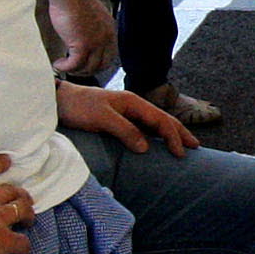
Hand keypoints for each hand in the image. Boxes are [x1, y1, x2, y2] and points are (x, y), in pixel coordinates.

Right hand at [44, 0, 117, 78]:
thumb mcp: (91, 16)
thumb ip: (92, 29)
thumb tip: (82, 40)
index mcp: (110, 30)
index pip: (110, 55)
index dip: (97, 63)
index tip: (85, 65)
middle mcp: (106, 38)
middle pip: (101, 65)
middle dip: (87, 70)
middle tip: (74, 69)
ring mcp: (96, 43)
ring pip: (88, 67)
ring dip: (74, 70)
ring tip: (63, 66)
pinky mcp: (82, 45)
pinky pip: (75, 64)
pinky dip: (65, 67)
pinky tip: (58, 63)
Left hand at [57, 81, 196, 155]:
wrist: (58, 100)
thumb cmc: (78, 107)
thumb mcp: (101, 118)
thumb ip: (124, 130)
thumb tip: (146, 147)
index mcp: (133, 103)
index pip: (161, 120)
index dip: (173, 136)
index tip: (181, 153)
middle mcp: (133, 106)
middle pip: (163, 119)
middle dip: (180, 133)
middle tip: (196, 147)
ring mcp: (126, 112)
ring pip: (154, 124)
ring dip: (170, 134)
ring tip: (183, 145)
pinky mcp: (118, 120)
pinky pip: (143, 128)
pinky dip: (155, 136)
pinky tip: (157, 143)